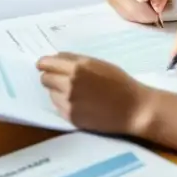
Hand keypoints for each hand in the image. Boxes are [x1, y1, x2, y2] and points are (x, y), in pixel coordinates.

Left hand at [36, 53, 152, 135]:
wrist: (133, 109)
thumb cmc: (119, 82)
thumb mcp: (98, 64)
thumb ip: (75, 60)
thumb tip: (55, 58)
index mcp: (76, 67)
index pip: (46, 63)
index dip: (44, 63)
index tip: (43, 65)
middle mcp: (69, 84)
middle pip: (44, 78)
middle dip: (50, 77)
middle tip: (61, 78)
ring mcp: (68, 102)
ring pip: (50, 93)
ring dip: (57, 91)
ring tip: (76, 92)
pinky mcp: (71, 117)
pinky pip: (58, 107)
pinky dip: (64, 104)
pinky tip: (80, 103)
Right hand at [104, 0, 176, 23]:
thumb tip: (157, 6)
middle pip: (135, 7)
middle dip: (151, 11)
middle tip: (158, 5)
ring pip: (130, 15)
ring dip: (144, 16)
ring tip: (150, 5)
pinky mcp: (109, 3)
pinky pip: (126, 17)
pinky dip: (137, 17)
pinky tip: (142, 8)